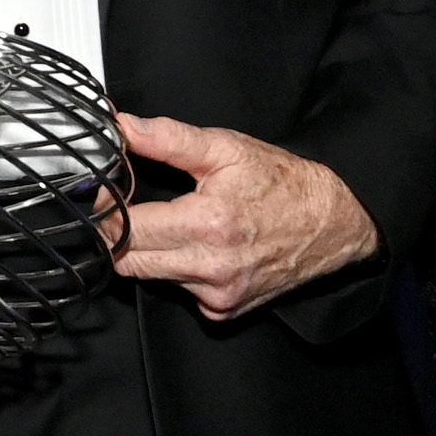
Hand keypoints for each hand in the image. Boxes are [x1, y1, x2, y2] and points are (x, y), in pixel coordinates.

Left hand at [109, 114, 381, 319]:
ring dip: (151, 253)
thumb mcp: (226, 148)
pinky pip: (181, 292)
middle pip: (129, 262)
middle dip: (120, 235)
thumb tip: (124, 127)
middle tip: (128, 209)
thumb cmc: (283, 184)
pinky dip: (179, 271)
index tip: (103, 195)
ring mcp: (219, 294)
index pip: (127, 231)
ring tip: (173, 223)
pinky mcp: (224, 309)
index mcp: (208, 224)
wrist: (332, 222)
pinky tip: (199, 248)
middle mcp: (212, 267)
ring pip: (153, 277)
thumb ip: (168, 138)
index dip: (107, 211)